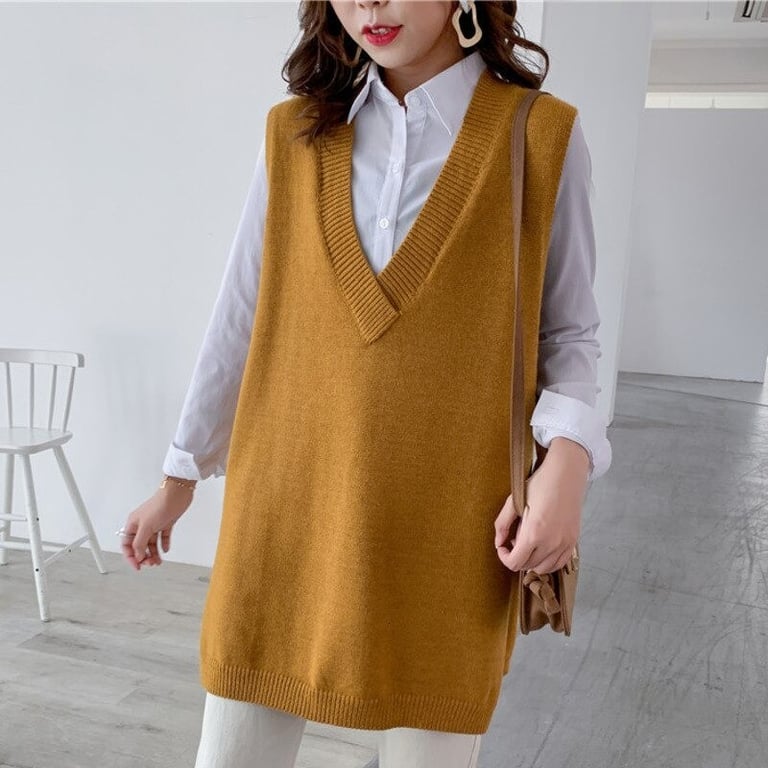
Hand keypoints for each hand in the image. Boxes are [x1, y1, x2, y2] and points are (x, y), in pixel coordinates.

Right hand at [120, 483, 193, 570]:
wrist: (177, 493)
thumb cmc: (159, 505)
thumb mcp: (146, 526)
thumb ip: (140, 543)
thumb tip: (138, 556)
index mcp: (133, 524)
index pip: (127, 544)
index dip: (131, 556)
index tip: (138, 566)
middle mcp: (142, 525)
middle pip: (140, 545)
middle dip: (144, 556)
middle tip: (151, 563)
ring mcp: (155, 524)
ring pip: (151, 543)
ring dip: (154, 553)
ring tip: (158, 561)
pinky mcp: (166, 523)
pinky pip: (163, 536)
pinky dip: (164, 544)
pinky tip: (166, 549)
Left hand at [494, 438, 588, 573]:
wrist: (566, 474)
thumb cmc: (540, 484)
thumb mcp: (514, 501)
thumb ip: (502, 524)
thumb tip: (498, 542)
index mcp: (534, 533)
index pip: (515, 563)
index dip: (504, 557)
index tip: (503, 546)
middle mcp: (551, 543)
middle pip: (528, 566)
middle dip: (517, 556)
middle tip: (515, 538)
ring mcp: (564, 544)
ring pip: (544, 568)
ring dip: (532, 561)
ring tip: (529, 542)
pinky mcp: (573, 541)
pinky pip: (559, 563)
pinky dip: (547, 561)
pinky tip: (542, 546)